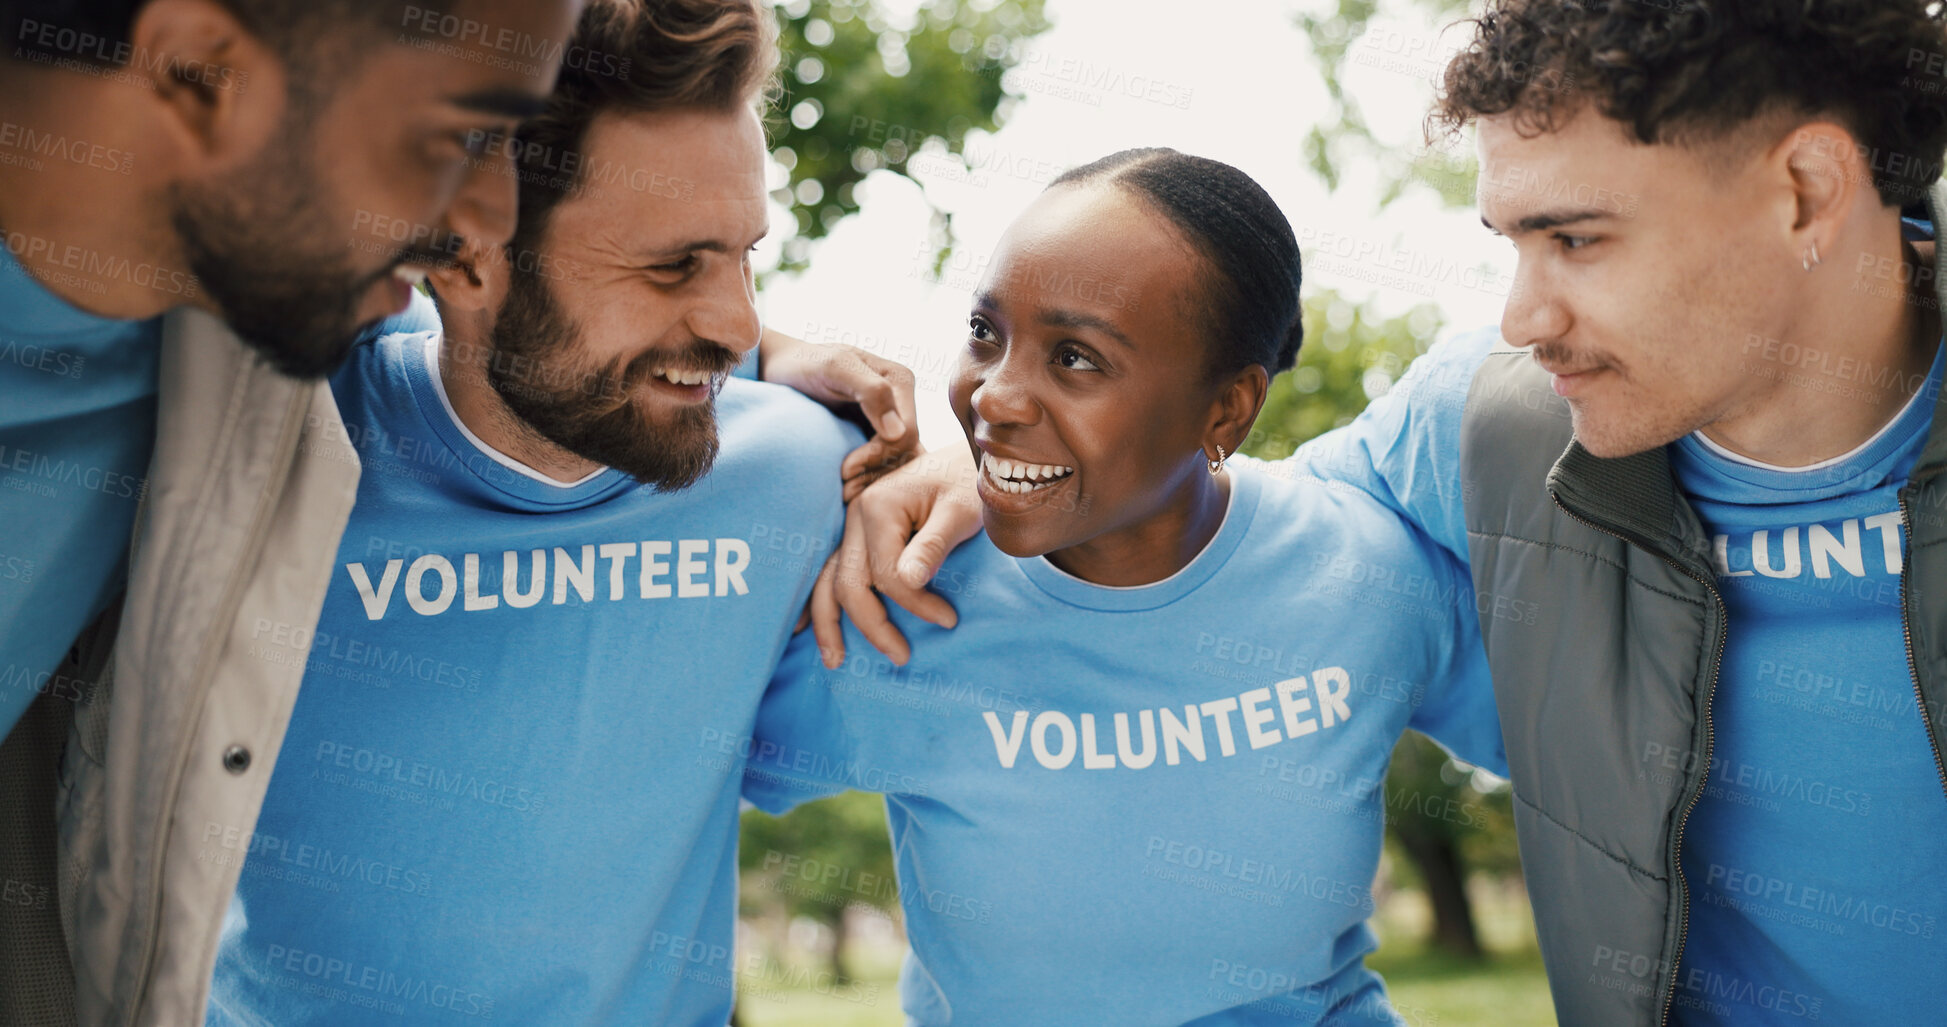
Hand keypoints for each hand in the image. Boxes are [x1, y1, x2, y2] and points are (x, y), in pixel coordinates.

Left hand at [758, 328, 918, 501]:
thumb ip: (871, 390)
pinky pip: (885, 464)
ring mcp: (890, 419)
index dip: (878, 456)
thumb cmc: (802, 364)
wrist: (781, 370)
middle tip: (844, 489)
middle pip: (907, 452)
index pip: (907, 434)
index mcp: (900, 380)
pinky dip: (870, 479)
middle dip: (877, 472)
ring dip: (874, 480)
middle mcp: (901, 400)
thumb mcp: (833, 367)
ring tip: (844, 492)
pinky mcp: (876, 435)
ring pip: (899, 462)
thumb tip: (898, 433)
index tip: (844, 470)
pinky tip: (848, 486)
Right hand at [809, 447, 982, 666]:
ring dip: (829, 623)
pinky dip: (824, 602)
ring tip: (835, 662)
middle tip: (902, 657)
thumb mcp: (960, 512)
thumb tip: (909, 582)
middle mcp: (856, 516)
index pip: (887, 574)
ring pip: (829, 581)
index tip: (949, 620)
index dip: (916, 604)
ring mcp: (853, 526)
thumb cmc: (966, 484)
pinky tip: (810, 629)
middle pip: (848, 583)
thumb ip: (933, 546)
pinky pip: (833, 573)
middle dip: (872, 625)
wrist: (962, 461)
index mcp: (879, 507)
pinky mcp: (859, 535)